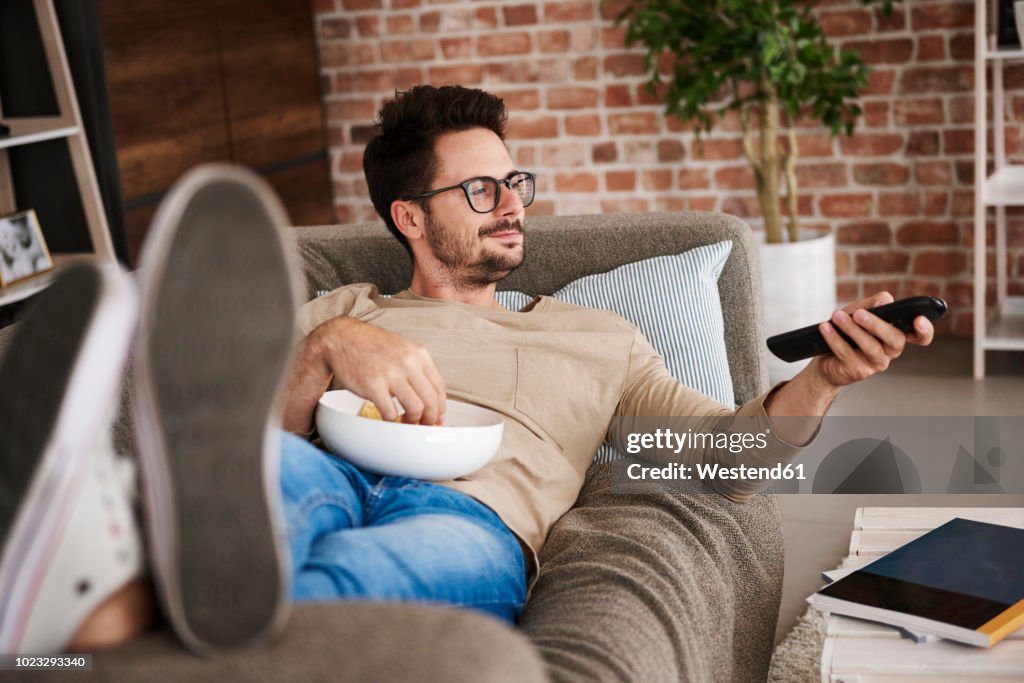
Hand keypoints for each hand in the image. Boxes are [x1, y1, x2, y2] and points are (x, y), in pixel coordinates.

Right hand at [284, 316, 445, 431]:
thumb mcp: (402, 349)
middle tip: (424, 425)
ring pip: (415, 408)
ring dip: (413, 421)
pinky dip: (392, 421)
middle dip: (430, 418)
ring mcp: (391, 374)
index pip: (439, 387)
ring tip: (406, 422)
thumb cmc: (371, 345)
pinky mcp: (373, 385)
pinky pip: (390, 412)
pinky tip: (389, 419)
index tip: (437, 417)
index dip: (440, 407)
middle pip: (431, 400)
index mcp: (418, 354)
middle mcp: (408, 363)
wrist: (341, 338)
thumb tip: (429, 395)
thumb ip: (416, 368)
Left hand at [810, 291, 934, 388]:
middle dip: (876, 325)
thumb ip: (872, 304)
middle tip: (858, 313)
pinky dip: (834, 338)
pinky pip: (847, 353)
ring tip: (837, 316)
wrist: (825, 359)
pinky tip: (826, 327)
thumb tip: (885, 301)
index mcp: (896, 335)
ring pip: (870, 346)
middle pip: (894, 339)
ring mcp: (876, 363)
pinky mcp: (859, 371)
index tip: (920, 319)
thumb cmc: (846, 332)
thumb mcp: (858, 312)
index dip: (925, 331)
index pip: (920, 336)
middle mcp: (890, 351)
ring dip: (852, 329)